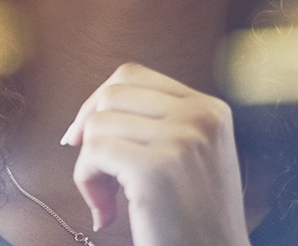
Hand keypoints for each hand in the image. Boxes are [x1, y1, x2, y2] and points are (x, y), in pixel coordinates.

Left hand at [61, 63, 251, 245]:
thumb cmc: (195, 222)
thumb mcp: (193, 157)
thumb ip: (160, 124)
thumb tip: (92, 111)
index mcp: (211, 109)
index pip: (134, 75)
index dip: (99, 102)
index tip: (87, 138)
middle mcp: (201, 116)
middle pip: (113, 92)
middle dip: (89, 129)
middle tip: (96, 172)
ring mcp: (182, 139)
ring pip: (98, 123)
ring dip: (89, 165)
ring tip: (109, 200)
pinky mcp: (157, 169)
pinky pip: (94, 153)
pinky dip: (87, 183)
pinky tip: (106, 214)